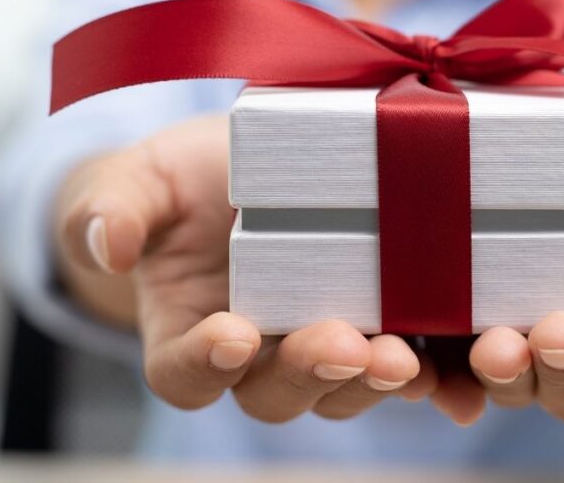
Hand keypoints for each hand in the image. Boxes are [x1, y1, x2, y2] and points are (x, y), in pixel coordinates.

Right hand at [55, 115, 432, 419]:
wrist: (246, 171)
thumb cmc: (183, 180)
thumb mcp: (141, 178)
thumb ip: (112, 207)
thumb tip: (107, 243)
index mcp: (188, 329)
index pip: (184, 371)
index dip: (205, 364)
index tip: (233, 334)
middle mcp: (259, 351)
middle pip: (277, 391)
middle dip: (311, 373)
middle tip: (345, 345)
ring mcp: (321, 341)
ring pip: (345, 385)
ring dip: (375, 379)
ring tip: (405, 358)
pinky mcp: (380, 323)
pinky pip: (406, 363)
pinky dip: (434, 378)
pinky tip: (456, 378)